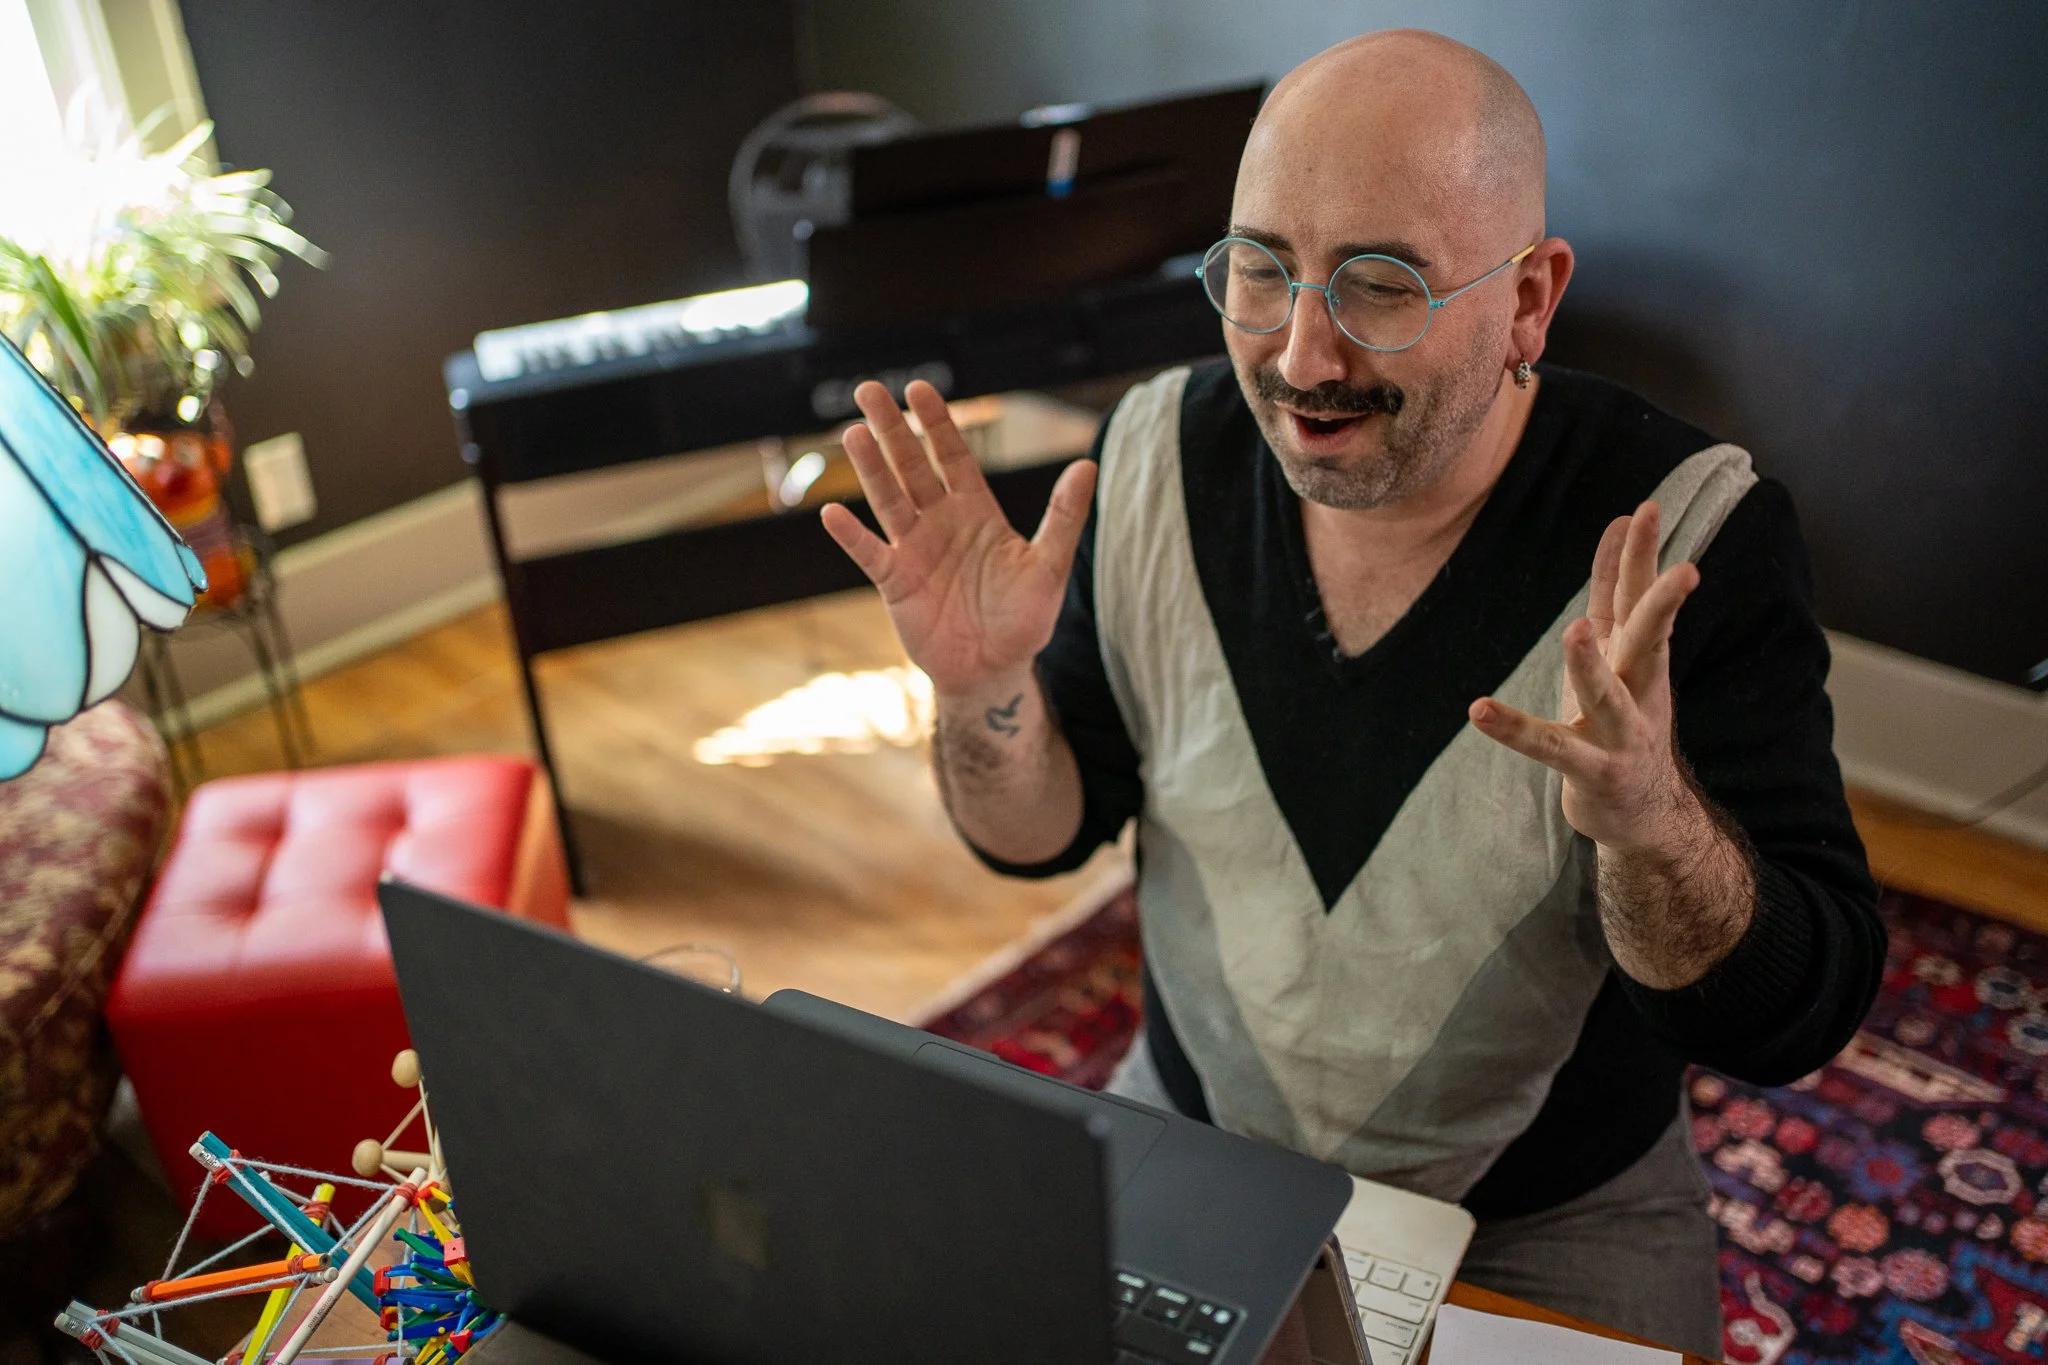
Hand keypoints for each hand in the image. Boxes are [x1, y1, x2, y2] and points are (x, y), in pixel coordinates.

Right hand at [820, 380, 1097, 695]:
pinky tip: (833, 513)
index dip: (937, 423)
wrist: (994, 670)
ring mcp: (915, 550)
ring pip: (888, 499)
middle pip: (912, 466)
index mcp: (976, 511)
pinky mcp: (896, 582)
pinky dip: (852, 535)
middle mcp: (940, 523)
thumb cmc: (1024, 619)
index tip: (919, 390)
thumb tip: (1088, 464)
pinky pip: (870, 553)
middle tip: (869, 391)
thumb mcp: (1049, 565)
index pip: (953, 456)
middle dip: (892, 430)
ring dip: (871, 468)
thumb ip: (1065, 515)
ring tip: (853, 433)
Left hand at [1467, 501, 1703, 852]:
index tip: (1644, 510)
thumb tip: (1619, 527)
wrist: (1647, 814)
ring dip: (1591, 664)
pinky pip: (1551, 748)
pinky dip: (1515, 729)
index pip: (1640, 598)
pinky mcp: (1595, 771)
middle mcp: (1640, 690)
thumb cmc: (1626, 722)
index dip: (1642, 556)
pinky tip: (1480, 710)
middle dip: (1663, 602)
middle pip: (1651, 638)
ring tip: (1574, 631)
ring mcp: (1622, 734)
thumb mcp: (1624, 657)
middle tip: (1684, 571)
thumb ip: (1615, 596)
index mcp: (1641, 659)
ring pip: (1606, 694)